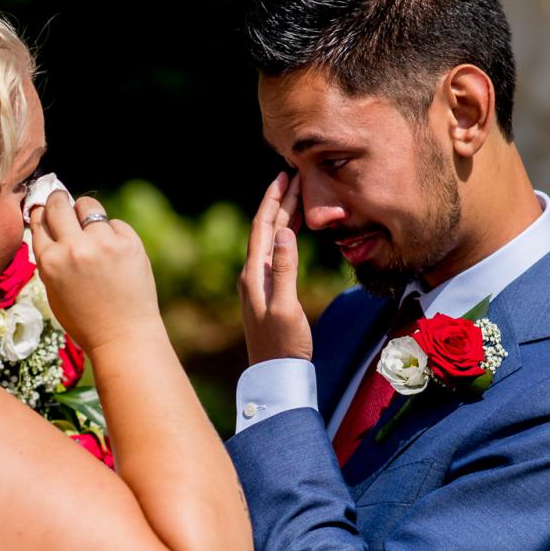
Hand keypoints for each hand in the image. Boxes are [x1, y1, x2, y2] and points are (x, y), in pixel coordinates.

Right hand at [29, 191, 162, 352]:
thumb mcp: (53, 291)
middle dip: (58, 200)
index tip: (45, 209)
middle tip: (62, 201)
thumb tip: (47, 226)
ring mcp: (104, 243)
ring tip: (91, 229)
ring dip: (86, 214)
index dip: (41, 212)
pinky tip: (114, 253)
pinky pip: (114, 223)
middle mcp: (75, 247)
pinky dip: (112, 233)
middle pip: (59, 203)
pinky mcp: (129, 242)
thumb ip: (49, 258)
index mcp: (50, 262)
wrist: (123, 336)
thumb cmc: (84, 319)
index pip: (39, 220)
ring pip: (89, 206)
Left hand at [240, 171, 310, 362]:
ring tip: (297, 196)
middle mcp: (253, 275)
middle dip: (280, 202)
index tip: (285, 176)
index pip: (262, 227)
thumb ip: (285, 268)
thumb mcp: (286, 306)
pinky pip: (276, 254)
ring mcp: (260, 284)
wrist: (276, 374)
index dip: (273, 200)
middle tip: (295, 177)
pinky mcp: (269, 292)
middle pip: (265, 229)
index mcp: (254, 274)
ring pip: (271, 240)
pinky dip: (285, 237)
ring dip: (283, 217)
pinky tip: (292, 232)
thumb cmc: (283, 345)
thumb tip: (284, 231)